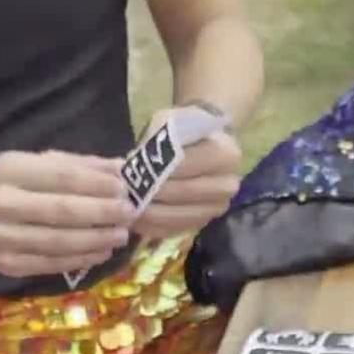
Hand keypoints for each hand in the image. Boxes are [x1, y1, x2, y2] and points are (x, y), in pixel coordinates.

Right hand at [0, 149, 132, 278]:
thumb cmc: (9, 187)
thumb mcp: (34, 166)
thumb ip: (76, 166)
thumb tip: (121, 169)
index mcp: (9, 169)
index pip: (60, 177)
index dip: (95, 184)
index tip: (124, 188)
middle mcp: (2, 203)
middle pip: (62, 211)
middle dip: (101, 213)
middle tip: (129, 213)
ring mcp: (3, 237)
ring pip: (59, 241)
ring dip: (96, 239)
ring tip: (121, 235)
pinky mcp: (9, 264)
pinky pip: (52, 263)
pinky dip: (81, 258)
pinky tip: (102, 252)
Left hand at [133, 119, 240, 240]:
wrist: (204, 144)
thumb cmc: (184, 129)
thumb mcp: (170, 123)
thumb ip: (158, 142)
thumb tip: (134, 165)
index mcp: (226, 154)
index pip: (186, 164)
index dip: (157, 168)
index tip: (131, 169)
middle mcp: (228, 184)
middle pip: (184, 193)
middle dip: (152, 194)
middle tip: (126, 193)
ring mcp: (218, 207)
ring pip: (180, 216)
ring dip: (151, 215)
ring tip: (127, 208)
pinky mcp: (204, 223)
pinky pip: (177, 230)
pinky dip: (154, 227)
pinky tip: (137, 221)